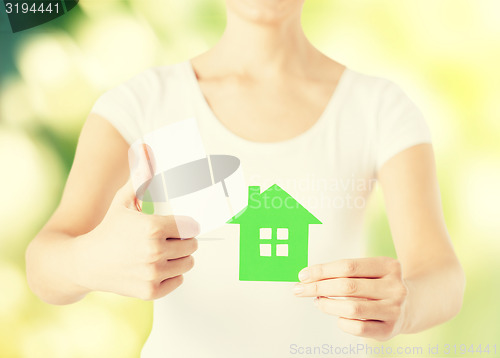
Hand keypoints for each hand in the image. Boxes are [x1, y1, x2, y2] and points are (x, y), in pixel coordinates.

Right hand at [73, 177, 199, 300]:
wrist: (85, 263)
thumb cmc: (108, 229)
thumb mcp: (123, 201)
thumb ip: (140, 177)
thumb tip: (146, 148)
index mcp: (153, 228)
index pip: (192, 227)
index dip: (186, 225)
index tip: (179, 225)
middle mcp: (155, 252)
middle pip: (192, 245)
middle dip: (183, 240)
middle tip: (168, 238)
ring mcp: (153, 274)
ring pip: (188, 263)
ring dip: (180, 257)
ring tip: (163, 252)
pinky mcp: (151, 291)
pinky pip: (179, 280)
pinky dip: (172, 275)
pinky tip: (157, 266)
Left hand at [293, 257, 408, 340]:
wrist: (412, 304)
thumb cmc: (379, 284)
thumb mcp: (369, 271)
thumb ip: (343, 271)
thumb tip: (307, 277)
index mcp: (388, 266)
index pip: (348, 266)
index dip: (322, 270)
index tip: (303, 275)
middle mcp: (394, 287)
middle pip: (347, 286)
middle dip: (318, 287)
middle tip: (300, 289)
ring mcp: (394, 310)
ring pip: (351, 308)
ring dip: (327, 305)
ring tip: (318, 302)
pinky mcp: (389, 330)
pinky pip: (357, 328)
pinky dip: (341, 321)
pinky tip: (338, 316)